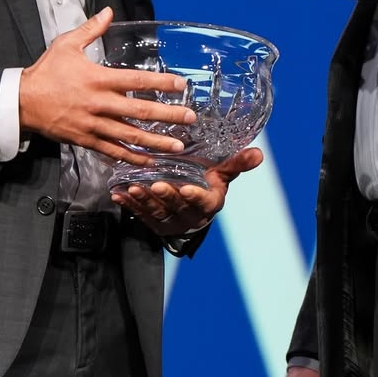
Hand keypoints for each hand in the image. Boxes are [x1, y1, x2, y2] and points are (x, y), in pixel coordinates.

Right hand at [19, 8, 195, 163]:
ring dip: (156, 142)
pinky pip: (112, 151)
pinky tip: (149, 161)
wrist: (21, 102)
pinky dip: (131, 157)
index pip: (136, 81)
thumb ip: (91, 29)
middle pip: (139, 112)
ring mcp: (93, 124)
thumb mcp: (66, 45)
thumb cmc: (46, 72)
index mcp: (97, 79)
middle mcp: (98, 103)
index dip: (160, 83)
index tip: (181, 85)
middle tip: (190, 118)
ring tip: (178, 145)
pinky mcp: (85, 140)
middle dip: (168, 115)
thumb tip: (108, 12)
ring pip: (129, 136)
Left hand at [110, 146, 262, 235]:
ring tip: (133, 188)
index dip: (195, 197)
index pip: (203, 202)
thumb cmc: (208, 183)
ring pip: (156, 212)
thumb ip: (236, 164)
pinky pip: (140, 214)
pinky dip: (129, 205)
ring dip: (144, 201)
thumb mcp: (222, 175)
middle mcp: (190, 216)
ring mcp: (170, 221)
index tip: (186, 188)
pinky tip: (118, 194)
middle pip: (177, 207)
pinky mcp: (153, 222)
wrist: (192, 207)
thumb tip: (259, 154)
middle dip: (166, 196)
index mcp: (209, 203)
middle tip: (155, 184)